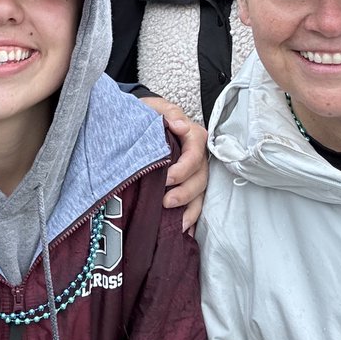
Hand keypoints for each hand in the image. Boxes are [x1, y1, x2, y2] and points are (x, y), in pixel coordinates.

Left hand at [139, 96, 207, 233]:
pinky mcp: (186, 185)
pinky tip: (184, 232)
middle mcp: (197, 156)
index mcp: (192, 136)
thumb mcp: (154, 107)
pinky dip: (190, 218)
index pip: (195, 154)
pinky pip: (194, 204)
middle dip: (185, 192)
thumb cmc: (148, 115)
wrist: (139, 122)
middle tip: (166, 202)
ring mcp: (193, 173)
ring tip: (177, 224)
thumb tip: (180, 125)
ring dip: (190, 210)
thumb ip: (167, 113)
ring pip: (200, 193)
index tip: (166, 178)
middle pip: (200, 177)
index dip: (184, 168)